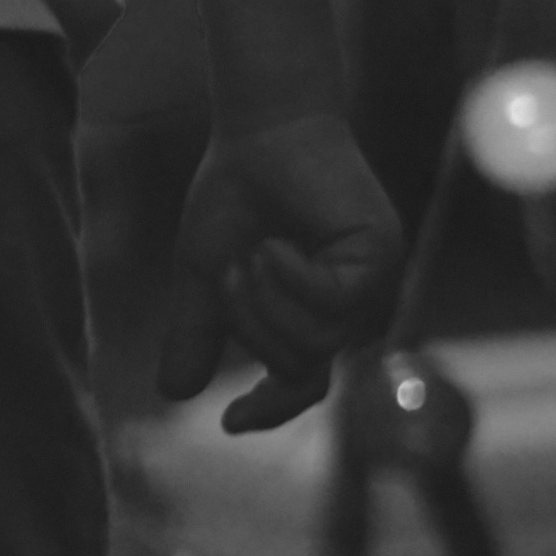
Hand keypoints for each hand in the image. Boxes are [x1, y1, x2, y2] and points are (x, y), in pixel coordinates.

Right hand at [166, 109, 403, 431]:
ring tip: (253, 256)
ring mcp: (371, 284)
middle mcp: (351, 306)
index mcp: (314, 314)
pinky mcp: (380, 257)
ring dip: (267, 304)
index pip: (304, 384)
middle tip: (229, 276)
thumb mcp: (205, 273)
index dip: (271, 410)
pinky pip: (332, 301)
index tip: (230, 423)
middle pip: (299, 366)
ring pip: (316, 341)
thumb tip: (175, 393)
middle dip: (250, 328)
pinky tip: (277, 246)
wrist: (260, 132)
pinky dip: (292, 279)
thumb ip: (199, 330)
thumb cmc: (235, 193)